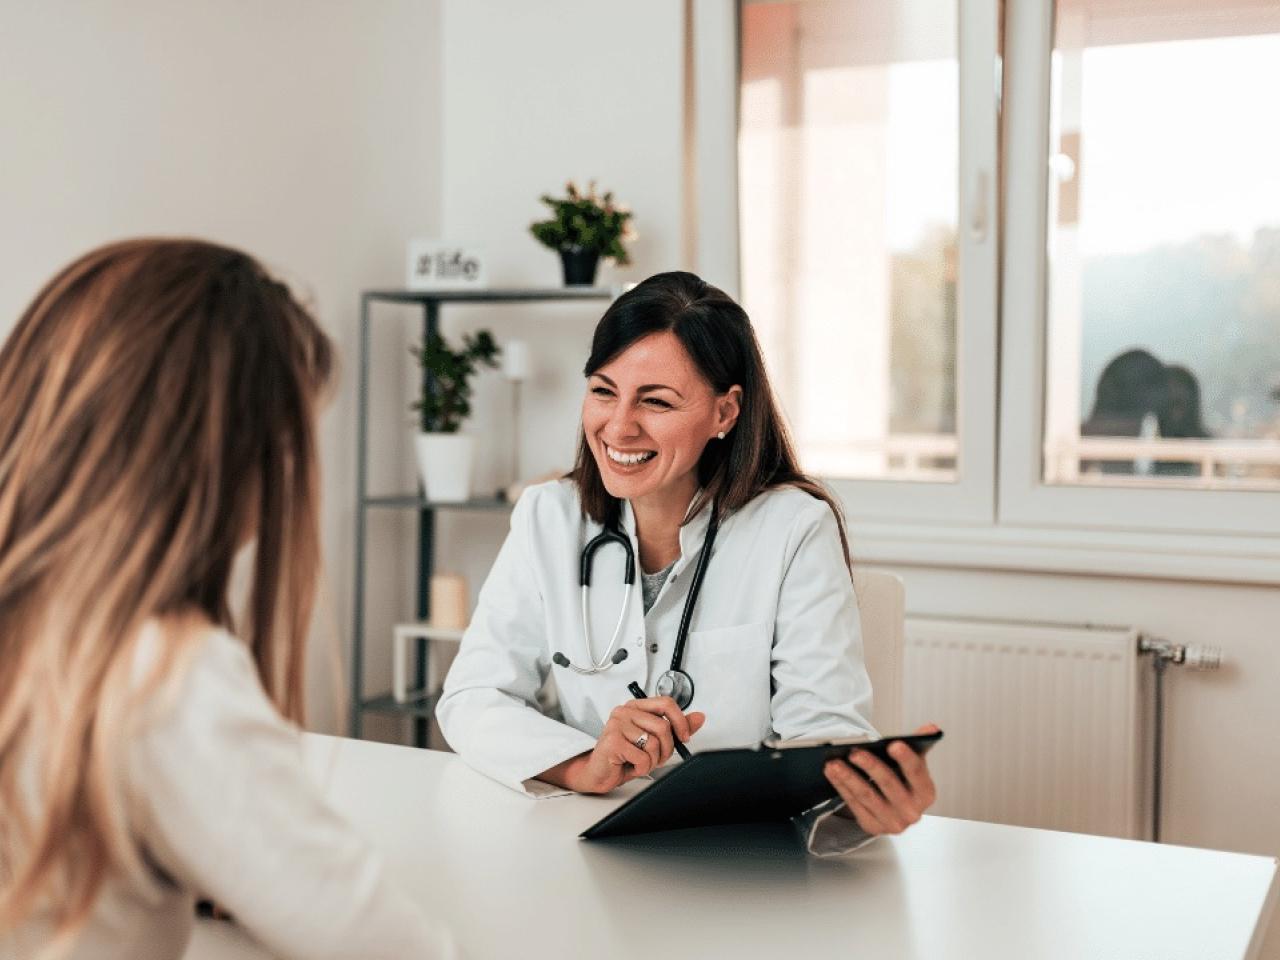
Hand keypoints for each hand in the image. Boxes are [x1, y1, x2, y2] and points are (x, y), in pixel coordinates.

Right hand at [550, 697, 705, 794]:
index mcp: (635, 706)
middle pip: (663, 727)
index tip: (684, 737)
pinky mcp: (612, 742)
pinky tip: (631, 766)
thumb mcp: (653, 740)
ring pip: (654, 744)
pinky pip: (643, 757)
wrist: (599, 772)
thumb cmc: (624, 755)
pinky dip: (642, 768)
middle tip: (658, 758)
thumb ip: (675, 727)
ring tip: (641, 761)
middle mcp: (624, 711)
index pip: (666, 703)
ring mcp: (616, 725)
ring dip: (653, 760)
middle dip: (667, 749)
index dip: (680, 721)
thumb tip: (699, 717)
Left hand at [823, 723, 938, 835]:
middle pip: (889, 784)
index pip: (916, 773)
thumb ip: (919, 744)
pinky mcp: (873, 827)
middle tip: (854, 752)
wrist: (894, 809)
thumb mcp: (913, 764)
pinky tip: (832, 773)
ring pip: (867, 796)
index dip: (905, 758)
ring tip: (834, 762)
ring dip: (848, 777)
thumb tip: (930, 728)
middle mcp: (912, 811)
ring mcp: (892, 822)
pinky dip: (841, 787)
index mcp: (925, 792)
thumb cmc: (903, 781)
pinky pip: (854, 805)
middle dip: (870, 766)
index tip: (893, 744)